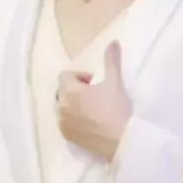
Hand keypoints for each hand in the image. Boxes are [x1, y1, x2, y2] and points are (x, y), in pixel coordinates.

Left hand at [56, 41, 132, 160]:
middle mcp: (61, 107)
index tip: (94, 81)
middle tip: (92, 93)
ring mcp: (63, 124)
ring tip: (90, 107)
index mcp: (70, 91)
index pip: (64, 76)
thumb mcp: (114, 81)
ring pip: (62, 107)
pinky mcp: (68, 137)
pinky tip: (88, 122)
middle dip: (73, 89)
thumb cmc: (116, 108)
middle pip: (61, 91)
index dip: (79, 75)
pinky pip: (64, 123)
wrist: (122, 140)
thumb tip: (113, 41)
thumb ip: (111, 60)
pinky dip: (72, 119)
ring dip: (72, 104)